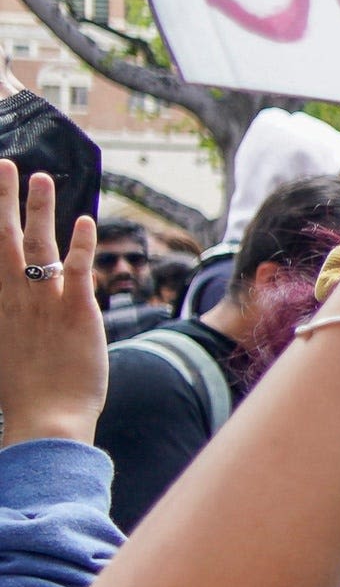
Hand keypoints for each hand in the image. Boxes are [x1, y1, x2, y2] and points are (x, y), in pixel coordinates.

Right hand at [0, 162, 103, 446]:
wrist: (46, 421)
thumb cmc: (27, 396)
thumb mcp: (8, 352)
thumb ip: (12, 322)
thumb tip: (16, 303)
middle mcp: (13, 299)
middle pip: (3, 239)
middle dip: (2, 200)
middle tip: (5, 166)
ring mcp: (44, 304)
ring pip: (38, 245)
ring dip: (39, 209)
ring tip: (40, 178)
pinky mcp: (77, 312)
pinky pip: (78, 270)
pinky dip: (81, 244)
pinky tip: (84, 221)